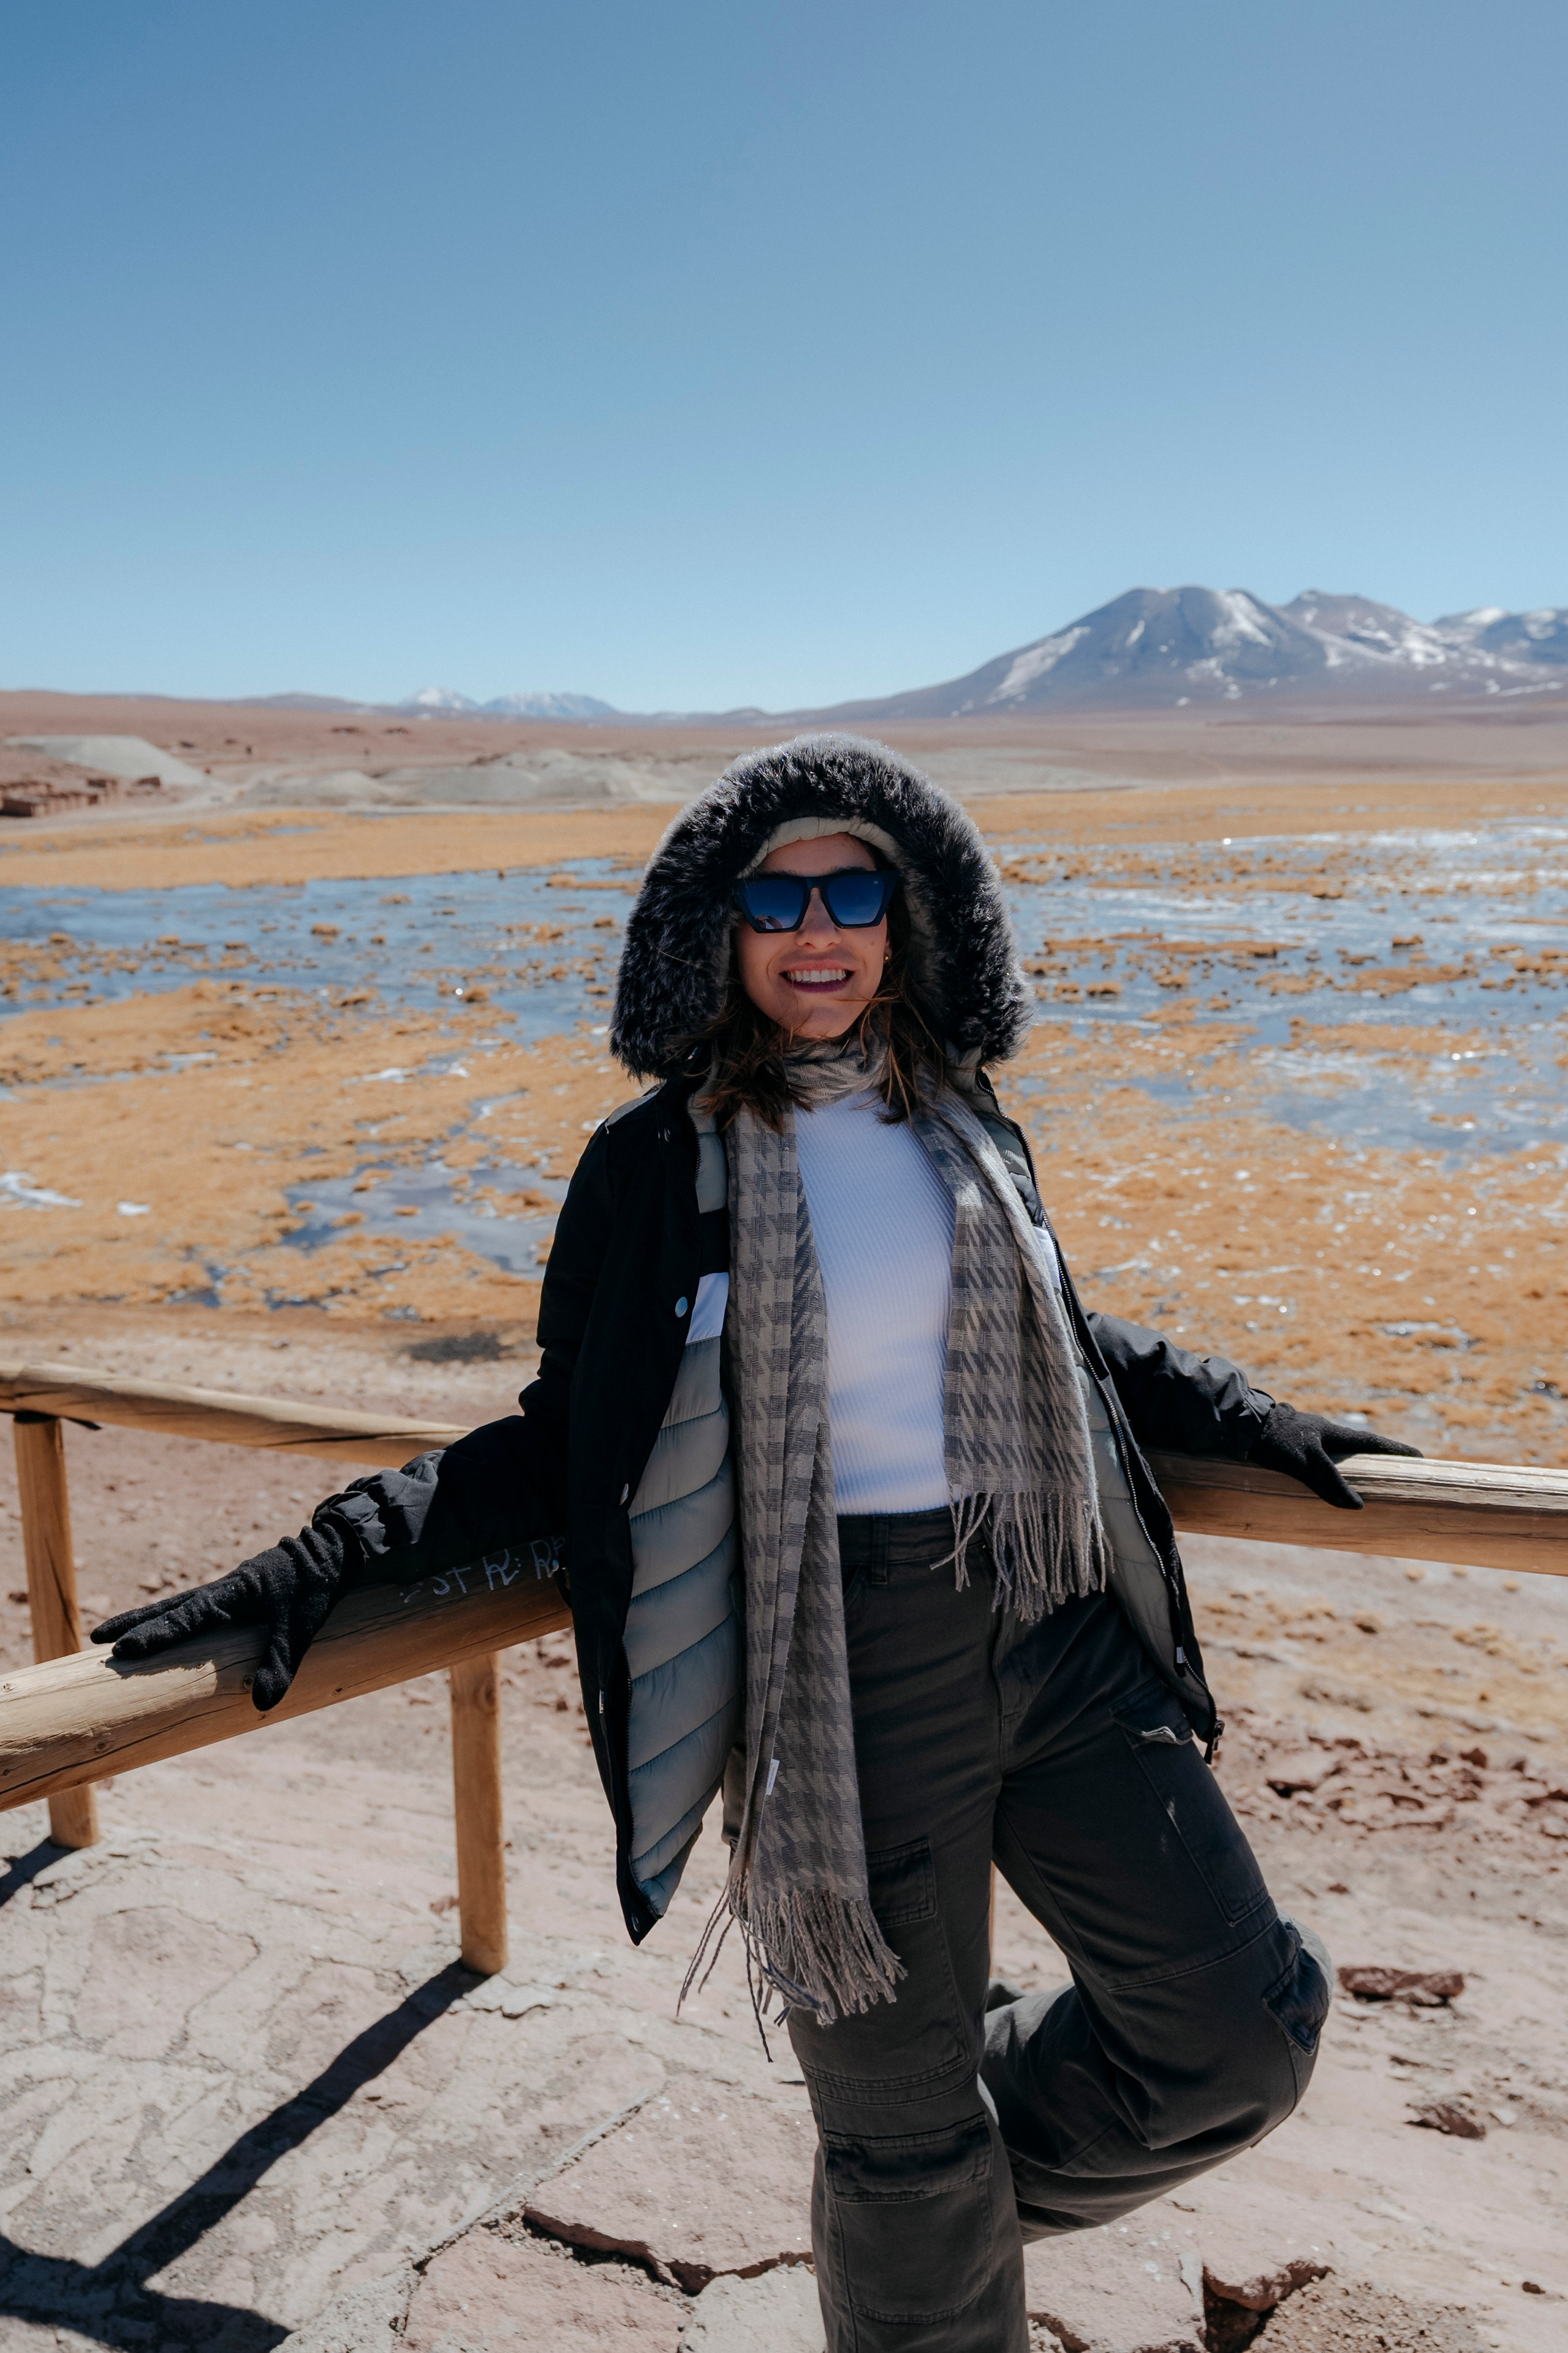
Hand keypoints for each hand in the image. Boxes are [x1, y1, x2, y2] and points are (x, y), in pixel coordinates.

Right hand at [91, 1526, 348, 1711]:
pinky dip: (174, 1619)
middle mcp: (223, 1590)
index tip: (124, 1650)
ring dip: (148, 1620)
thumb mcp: (302, 1626)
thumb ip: (281, 1663)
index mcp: (233, 1592)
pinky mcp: (238, 1596)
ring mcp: (228, 1592)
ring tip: (115, 1636)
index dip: (156, 1635)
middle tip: (95, 1639)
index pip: (186, 1617)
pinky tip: (168, 1631)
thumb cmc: (316, 1585)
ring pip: (179, 1606)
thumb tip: (261, 1705)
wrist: (335, 1550)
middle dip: (134, 1624)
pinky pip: (196, 1609)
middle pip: (169, 1607)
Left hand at [1249, 1401, 1421, 1510]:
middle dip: (1379, 1460)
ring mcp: (1309, 1438)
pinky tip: (1326, 1484)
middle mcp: (1325, 1433)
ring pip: (1339, 1454)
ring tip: (1366, 1484)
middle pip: (1360, 1448)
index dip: (1397, 1451)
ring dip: (1354, 1467)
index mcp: (1335, 1433)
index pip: (1374, 1442)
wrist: (1241, 1425)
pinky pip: (1321, 1461)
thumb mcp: (1306, 1463)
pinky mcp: (1293, 1447)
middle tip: (1395, 1473)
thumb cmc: (1276, 1441)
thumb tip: (1358, 1506)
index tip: (1419, 1458)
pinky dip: (1331, 1472)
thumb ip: (1331, 1483)